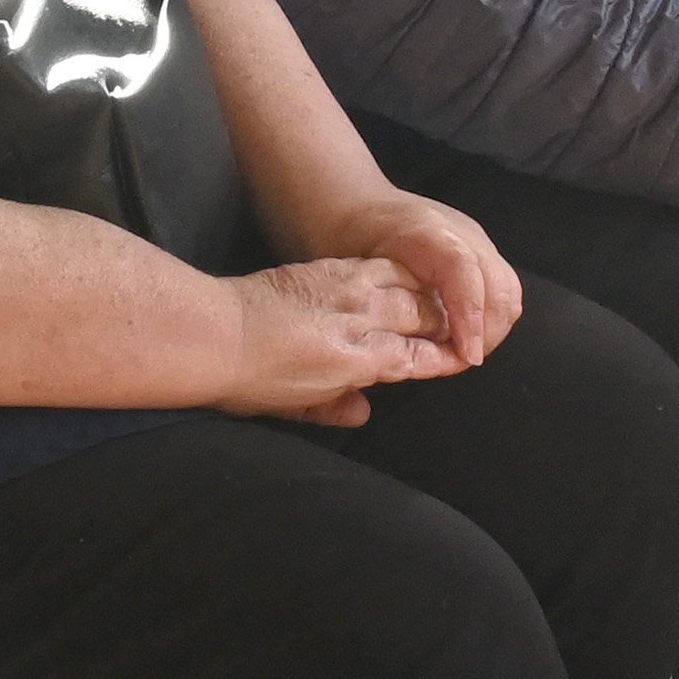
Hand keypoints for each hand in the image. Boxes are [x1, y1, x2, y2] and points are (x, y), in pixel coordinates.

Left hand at [209, 256, 468, 427]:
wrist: (217, 335)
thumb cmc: (250, 380)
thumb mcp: (295, 407)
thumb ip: (334, 408)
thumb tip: (362, 413)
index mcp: (360, 361)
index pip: (417, 359)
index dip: (442, 359)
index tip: (461, 358)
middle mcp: (362, 322)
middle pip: (420, 316)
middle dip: (444, 322)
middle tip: (462, 324)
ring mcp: (346, 290)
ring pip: (405, 285)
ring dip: (426, 291)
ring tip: (441, 294)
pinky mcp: (328, 269)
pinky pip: (377, 265)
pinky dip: (398, 270)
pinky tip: (406, 270)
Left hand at [276, 188, 525, 365]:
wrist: (355, 204)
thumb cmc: (348, 242)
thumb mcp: (355, 274)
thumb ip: (387, 307)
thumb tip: (416, 353)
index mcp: (426, 233)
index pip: (464, 272)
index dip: (471, 319)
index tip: (467, 357)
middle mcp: (461, 232)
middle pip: (499, 286)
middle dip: (486, 333)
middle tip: (461, 360)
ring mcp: (477, 239)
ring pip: (508, 291)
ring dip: (492, 327)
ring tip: (464, 350)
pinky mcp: (482, 250)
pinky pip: (502, 287)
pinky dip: (490, 316)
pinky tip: (465, 333)